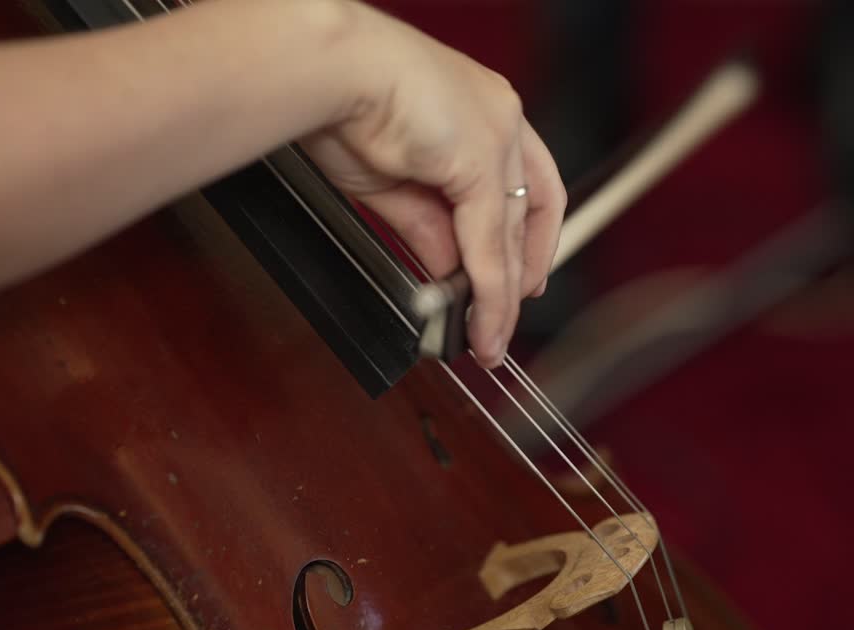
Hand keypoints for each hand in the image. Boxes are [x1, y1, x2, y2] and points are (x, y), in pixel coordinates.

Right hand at [302, 4, 565, 367]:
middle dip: (513, 278)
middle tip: (501, 322)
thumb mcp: (392, 181)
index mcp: (481, 110)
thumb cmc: (339, 101)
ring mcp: (497, 136)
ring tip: (489, 336)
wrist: (327, 70)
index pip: (525, 184)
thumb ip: (428, 226)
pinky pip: (490, 242)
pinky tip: (482, 319)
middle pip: (524, 215)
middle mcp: (500, 118)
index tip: (519, 278)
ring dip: (501, 295)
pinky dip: (489, 290)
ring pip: (510, 234)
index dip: (526, 239)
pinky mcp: (483, 161)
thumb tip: (447, 267)